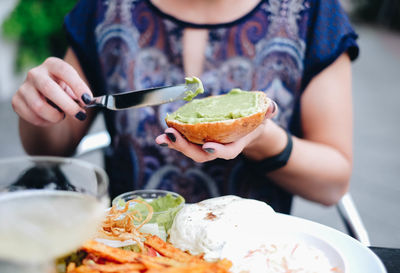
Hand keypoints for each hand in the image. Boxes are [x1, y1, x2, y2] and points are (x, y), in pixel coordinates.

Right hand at [12, 57, 92, 126]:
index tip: (87, 100)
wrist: (45, 99)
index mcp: (53, 65)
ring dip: (55, 116)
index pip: (65, 71)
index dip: (77, 86)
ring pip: (38, 106)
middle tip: (80, 115)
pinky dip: (45, 122)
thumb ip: (81, 94)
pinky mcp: (17, 101)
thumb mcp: (74, 89)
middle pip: (49, 88)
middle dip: (67, 105)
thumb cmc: (63, 92)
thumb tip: (87, 101)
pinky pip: (32, 116)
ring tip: (61, 116)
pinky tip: (49, 118)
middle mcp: (36, 73)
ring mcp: (24, 87)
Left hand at [155, 100, 277, 162]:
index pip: (228, 152)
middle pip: (202, 154)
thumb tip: (272, 107)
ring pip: (190, 149)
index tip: (209, 146)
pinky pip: (185, 141)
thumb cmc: (254, 119)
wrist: (245, 124)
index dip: (219, 151)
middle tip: (172, 136)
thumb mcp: (264, 113)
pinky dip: (174, 138)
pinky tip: (163, 133)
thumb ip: (268, 110)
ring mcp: (207, 144)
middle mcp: (219, 147)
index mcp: (236, 144)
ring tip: (162, 137)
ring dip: (175, 144)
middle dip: (186, 147)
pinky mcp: (198, 138)